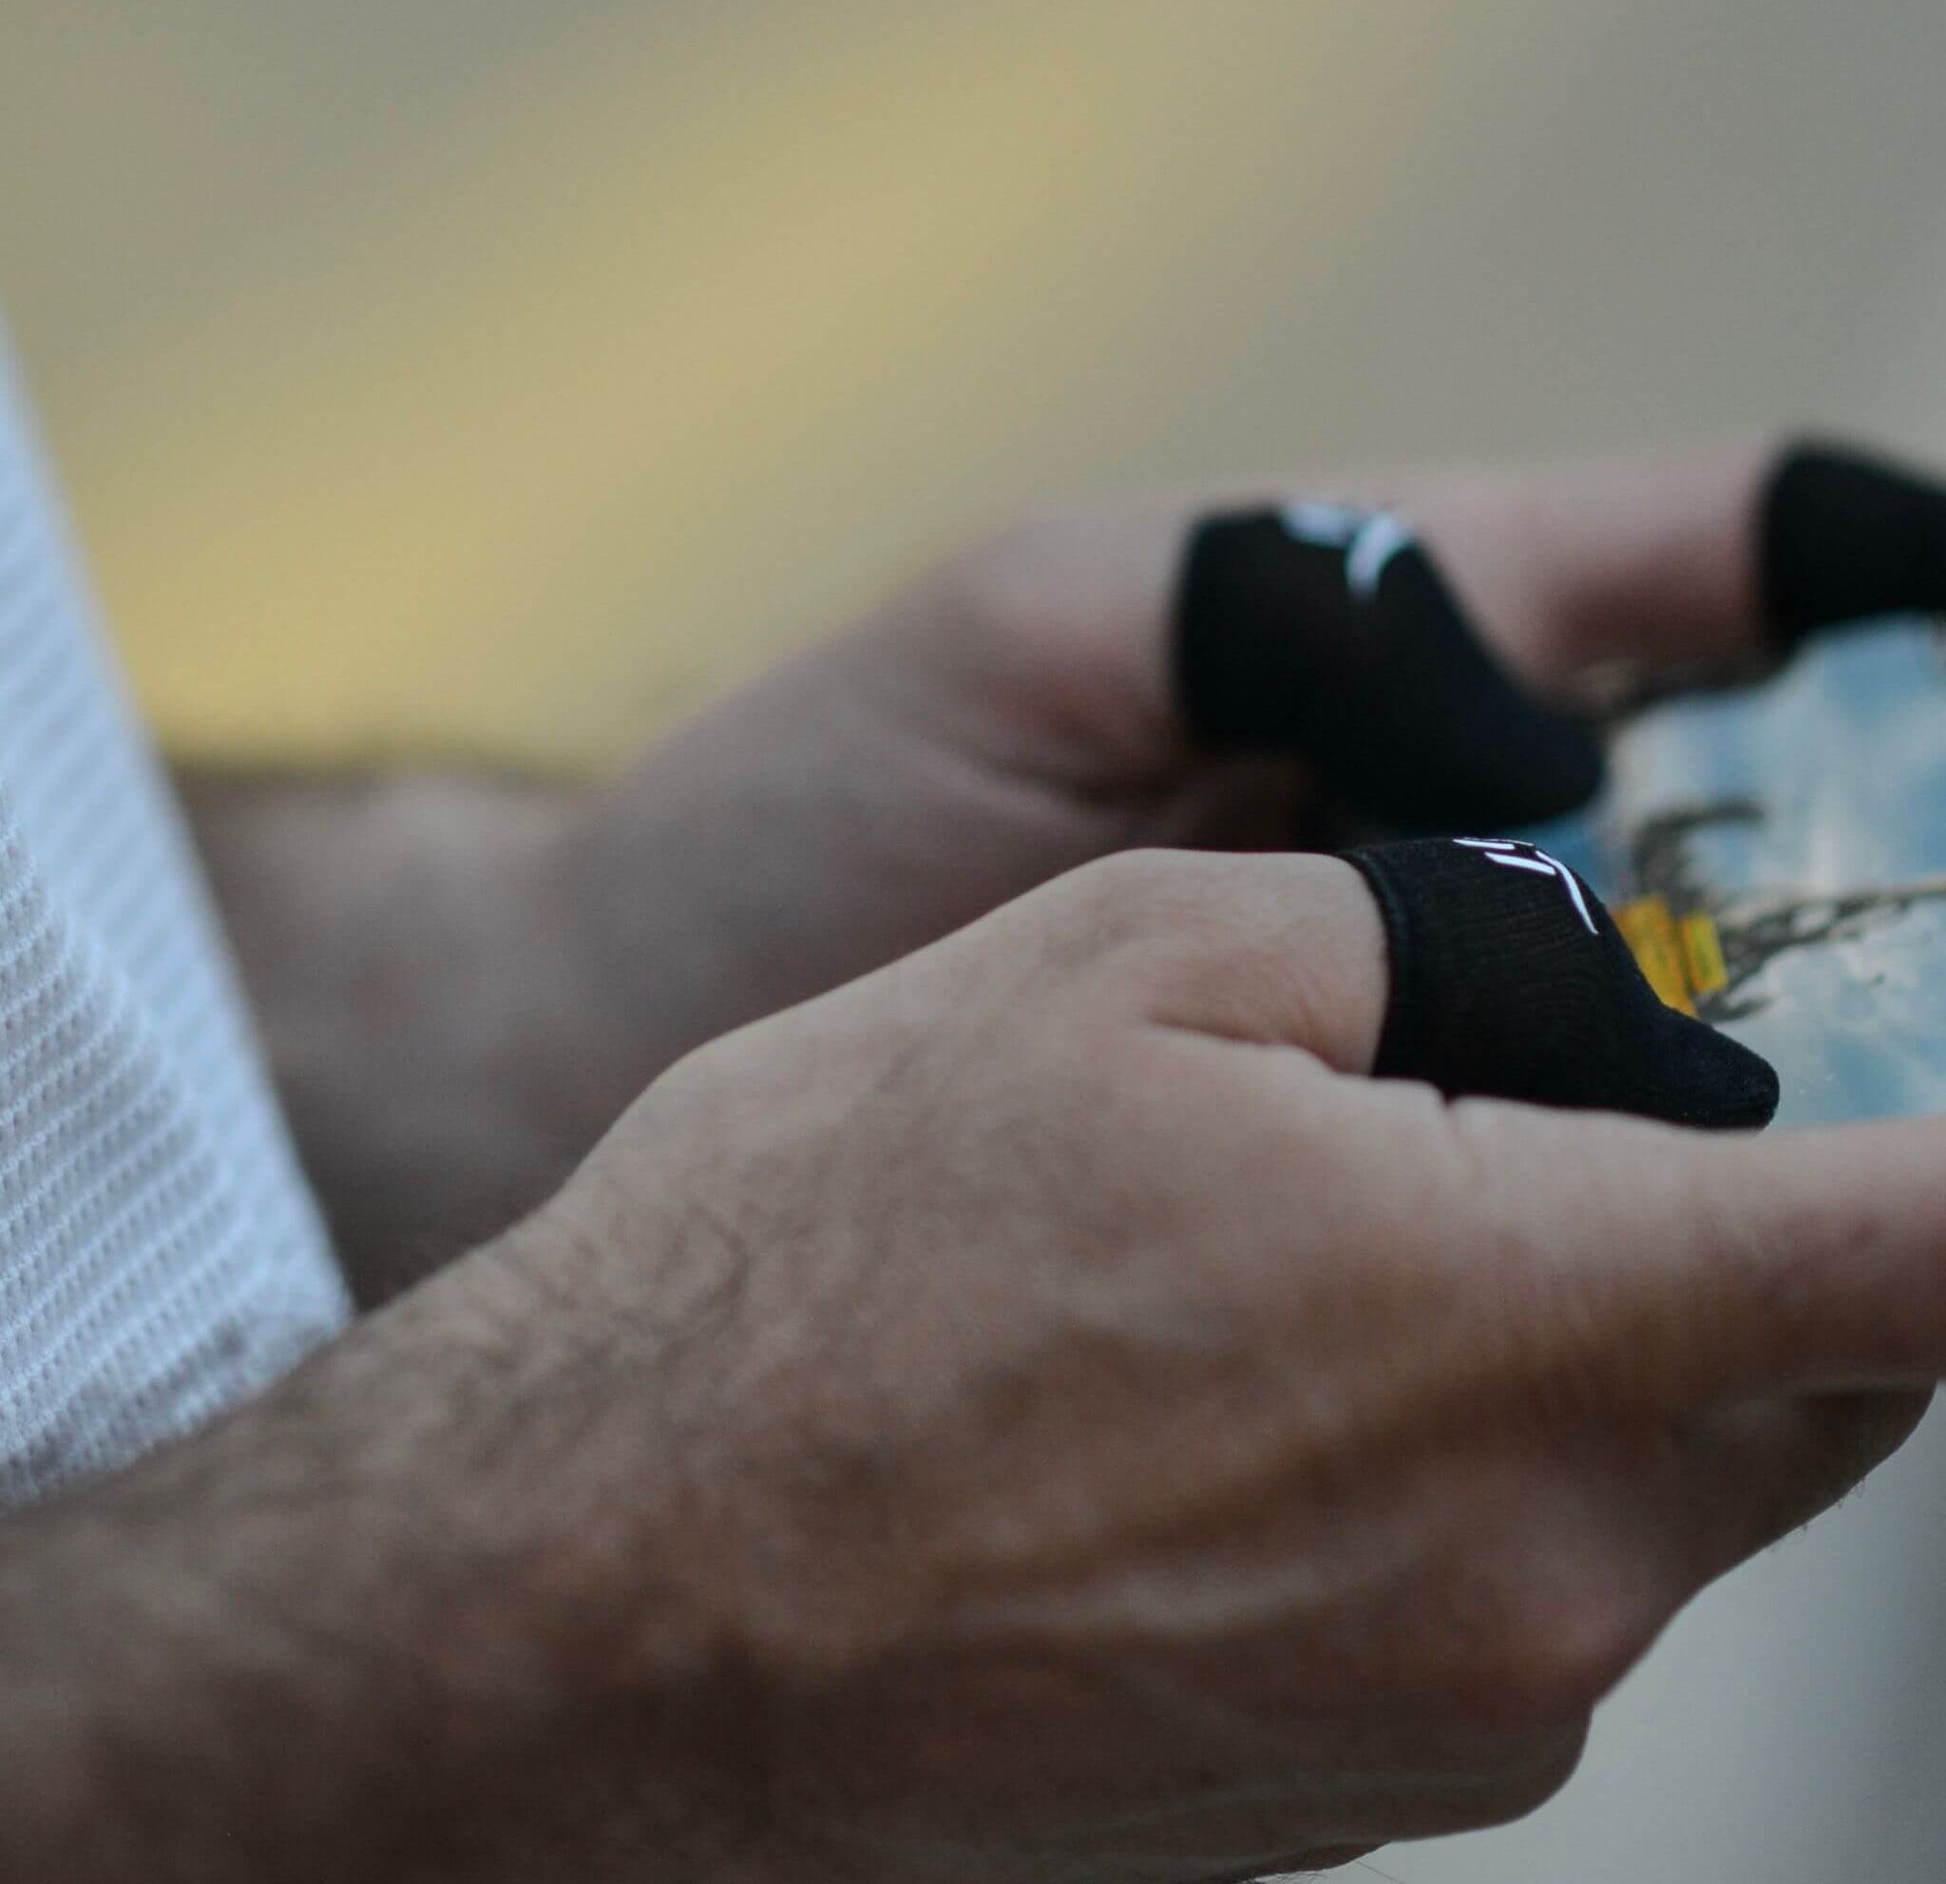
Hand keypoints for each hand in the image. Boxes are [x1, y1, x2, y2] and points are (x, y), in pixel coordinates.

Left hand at [187, 444, 1780, 1290]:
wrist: (605, 1061)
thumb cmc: (784, 818)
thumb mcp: (1027, 634)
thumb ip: (1285, 614)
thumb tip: (1541, 727)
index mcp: (1367, 637)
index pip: (1694, 579)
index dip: (1864, 604)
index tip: (1940, 655)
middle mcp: (1403, 823)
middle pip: (1731, 807)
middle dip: (1860, 863)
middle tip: (1921, 958)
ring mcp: (1367, 1008)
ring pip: (1656, 1008)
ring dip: (1781, 1048)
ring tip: (1880, 1126)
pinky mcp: (1302, 1178)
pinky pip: (1518, 1176)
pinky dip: (1618, 1198)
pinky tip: (1695, 1253)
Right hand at [505, 846, 1931, 1881]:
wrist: (593, 1596)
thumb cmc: (824, 1263)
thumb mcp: (1113, 964)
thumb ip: (1410, 930)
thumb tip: (1558, 967)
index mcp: (1521, 1322)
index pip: (1943, 1246)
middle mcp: (1543, 1572)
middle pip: (1807, 1369)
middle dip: (1748, 1224)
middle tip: (1563, 1116)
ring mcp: (1455, 1716)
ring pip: (1643, 1482)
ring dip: (1562, 1350)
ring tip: (1321, 1255)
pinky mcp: (1351, 1793)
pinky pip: (1504, 1591)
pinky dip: (1452, 1471)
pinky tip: (1233, 1405)